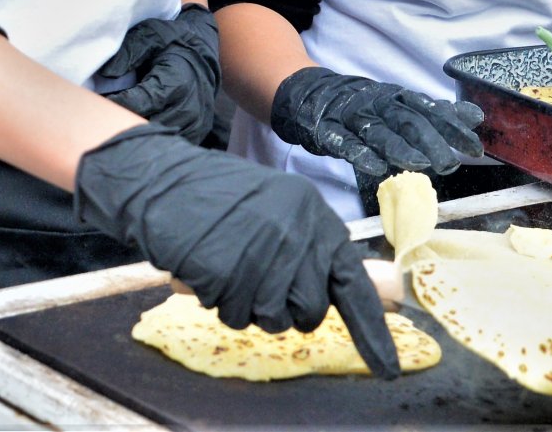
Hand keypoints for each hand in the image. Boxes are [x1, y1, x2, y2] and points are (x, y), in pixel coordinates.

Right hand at [74, 123, 400, 378]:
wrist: (164, 181)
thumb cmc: (218, 195)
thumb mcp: (277, 206)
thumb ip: (305, 244)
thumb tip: (326, 290)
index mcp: (314, 217)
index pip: (353, 283)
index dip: (371, 331)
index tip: (388, 369)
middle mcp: (296, 236)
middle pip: (310, 311)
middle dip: (284, 307)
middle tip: (256, 279)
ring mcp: (263, 256)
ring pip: (272, 319)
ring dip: (248, 305)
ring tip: (229, 267)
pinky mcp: (229, 274)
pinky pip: (235, 317)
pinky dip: (220, 302)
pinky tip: (209, 270)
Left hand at [96, 6, 219, 143]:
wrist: (204, 53)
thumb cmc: (172, 44)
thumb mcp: (151, 37)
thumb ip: (128, 53)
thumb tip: (106, 74)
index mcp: (176, 83)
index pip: (138, 104)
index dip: (115, 105)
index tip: (99, 101)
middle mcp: (187, 108)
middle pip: (146, 127)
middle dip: (122, 122)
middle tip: (104, 115)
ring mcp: (194, 124)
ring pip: (156, 140)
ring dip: (136, 133)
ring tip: (119, 122)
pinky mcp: (196, 134)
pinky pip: (167, 144)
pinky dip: (151, 139)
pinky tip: (138, 129)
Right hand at [270, 67, 482, 177]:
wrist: (307, 94)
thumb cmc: (361, 105)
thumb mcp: (398, 104)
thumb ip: (434, 112)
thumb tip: (476, 117)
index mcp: (395, 96)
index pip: (429, 109)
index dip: (453, 127)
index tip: (474, 146)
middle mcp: (376, 103)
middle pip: (407, 120)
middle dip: (431, 141)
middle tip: (452, 163)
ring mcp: (352, 116)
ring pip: (379, 131)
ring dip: (400, 148)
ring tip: (421, 164)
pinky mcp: (329, 131)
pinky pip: (346, 144)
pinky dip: (361, 155)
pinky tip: (376, 168)